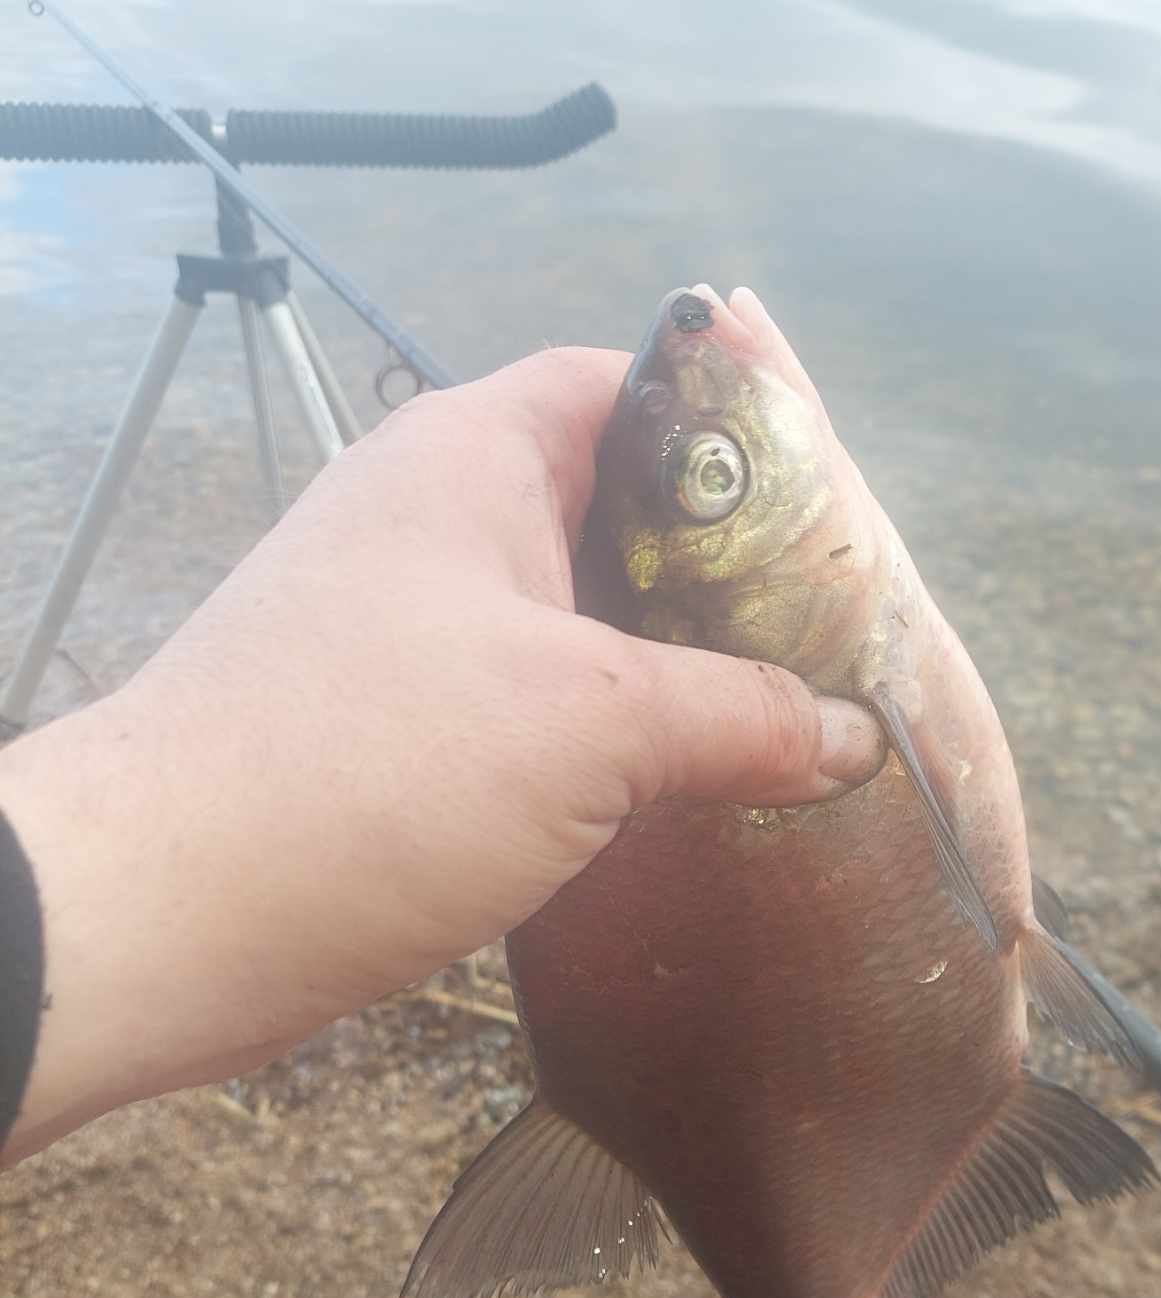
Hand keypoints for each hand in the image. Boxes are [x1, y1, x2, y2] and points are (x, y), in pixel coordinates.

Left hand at [0, 348, 883, 1161]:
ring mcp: (410, 627)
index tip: (831, 516)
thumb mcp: (593, 724)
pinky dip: (606, 740)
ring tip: (783, 725)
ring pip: (576, 622)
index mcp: (476, 455)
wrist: (169, 911)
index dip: (735, 432)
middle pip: (616, 511)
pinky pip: (531, 704)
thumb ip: (740, 713)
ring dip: (670, 672)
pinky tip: (679, 797)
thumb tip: (855, 735)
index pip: (630, 386)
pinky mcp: (397, 727)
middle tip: (830, 642)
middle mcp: (438, 519)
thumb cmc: (374, 767)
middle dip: (724, 576)